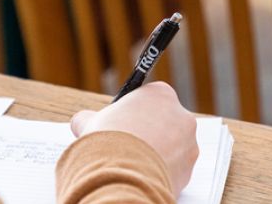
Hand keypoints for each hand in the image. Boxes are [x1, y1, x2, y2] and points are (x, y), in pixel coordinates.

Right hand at [70, 81, 198, 195]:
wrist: (121, 176)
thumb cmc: (108, 142)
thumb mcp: (91, 122)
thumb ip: (89, 117)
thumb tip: (82, 120)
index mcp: (161, 95)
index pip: (150, 99)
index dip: (134, 113)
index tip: (123, 123)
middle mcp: (182, 116)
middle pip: (164, 123)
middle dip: (149, 133)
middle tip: (128, 145)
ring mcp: (189, 145)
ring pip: (172, 147)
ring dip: (157, 153)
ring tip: (134, 163)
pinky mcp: (189, 170)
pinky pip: (174, 169)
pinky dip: (161, 172)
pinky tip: (143, 175)